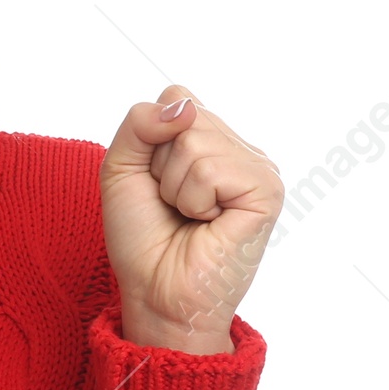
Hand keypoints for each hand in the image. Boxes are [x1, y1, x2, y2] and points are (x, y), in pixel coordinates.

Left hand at [98, 85, 282, 351]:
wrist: (156, 292)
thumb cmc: (143, 237)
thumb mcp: (122, 167)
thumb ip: (140, 122)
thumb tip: (183, 106)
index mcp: (212, 141)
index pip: (177, 96)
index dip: (151, 139)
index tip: (156, 183)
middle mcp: (239, 150)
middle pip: (186, 115)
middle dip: (161, 166)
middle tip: (175, 205)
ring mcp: (258, 169)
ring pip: (195, 140)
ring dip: (176, 187)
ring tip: (191, 217)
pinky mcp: (266, 191)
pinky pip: (209, 169)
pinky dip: (193, 200)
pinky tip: (208, 224)